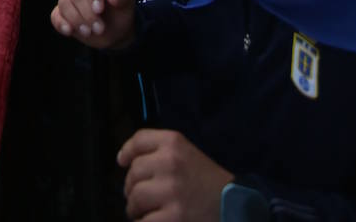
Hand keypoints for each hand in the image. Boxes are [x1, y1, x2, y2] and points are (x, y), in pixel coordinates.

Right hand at [50, 0, 135, 49]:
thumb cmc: (120, 12)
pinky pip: (55, 15)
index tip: (99, 10)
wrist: (114, 30)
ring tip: (88, 32)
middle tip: (99, 28)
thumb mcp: (126, 5)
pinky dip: (60, 23)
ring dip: (76, 20)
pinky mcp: (62, 13)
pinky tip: (69, 31)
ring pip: (64, 3)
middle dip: (87, 13)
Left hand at [118, 129, 232, 220]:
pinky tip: (151, 221)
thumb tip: (122, 160)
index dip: (126, 151)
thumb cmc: (206, 179)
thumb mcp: (185, 153)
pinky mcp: (173, 218)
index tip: (122, 162)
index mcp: (173, 143)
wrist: (233, 205)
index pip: (139, 140)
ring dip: (135, 208)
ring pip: (135, 198)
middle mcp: (170, 163)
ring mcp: (171, 191)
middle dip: (132, 188)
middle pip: (133, 173)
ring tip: (144, 212)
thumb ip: (158, 151)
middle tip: (140, 197)